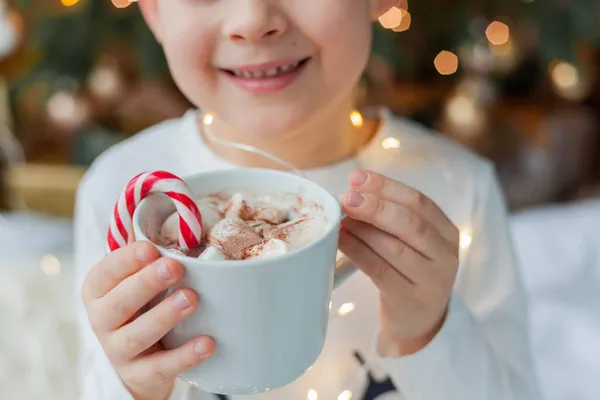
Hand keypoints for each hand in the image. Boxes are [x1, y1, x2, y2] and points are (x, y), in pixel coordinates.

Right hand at [81, 242, 214, 399]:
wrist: (136, 362)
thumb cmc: (140, 306)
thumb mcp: (135, 278)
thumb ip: (145, 249)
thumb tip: (164, 202)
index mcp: (99, 290)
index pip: (105, 272)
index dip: (126, 260)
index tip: (151, 248)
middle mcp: (102, 320)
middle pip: (119, 303)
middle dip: (146, 283)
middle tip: (175, 267)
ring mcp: (118, 351)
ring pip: (137, 335)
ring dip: (165, 316)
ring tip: (192, 299)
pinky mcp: (140, 376)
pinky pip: (161, 367)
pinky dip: (184, 356)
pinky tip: (207, 343)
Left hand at [339, 169, 459, 356]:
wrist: (419, 321)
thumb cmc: (409, 271)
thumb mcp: (411, 242)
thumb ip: (390, 218)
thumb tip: (353, 191)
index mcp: (447, 232)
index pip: (418, 202)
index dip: (386, 187)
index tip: (357, 178)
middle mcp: (445, 254)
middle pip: (410, 223)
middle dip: (375, 207)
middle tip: (347, 198)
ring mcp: (430, 279)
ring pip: (393, 247)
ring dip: (363, 229)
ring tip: (340, 218)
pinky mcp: (409, 299)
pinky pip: (379, 270)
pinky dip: (357, 252)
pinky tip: (341, 240)